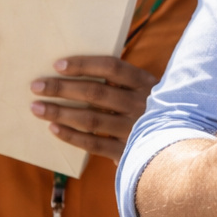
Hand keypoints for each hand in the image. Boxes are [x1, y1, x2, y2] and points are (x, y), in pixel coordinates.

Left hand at [31, 56, 158, 160]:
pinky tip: (53, 129)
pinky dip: (72, 136)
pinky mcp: (128, 151)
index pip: (112, 68)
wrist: (180, 147)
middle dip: (62, 88)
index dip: (83, 65)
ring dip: (60, 112)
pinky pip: (94, 144)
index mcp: (146, 83)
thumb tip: (78, 71)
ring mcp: (134, 129)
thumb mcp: (148, 91)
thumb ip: (123, 83)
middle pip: (95, 93)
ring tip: (37, 108)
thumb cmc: (154, 111)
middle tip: (36, 86)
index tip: (57, 65)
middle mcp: (141, 104)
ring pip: (90, 119)